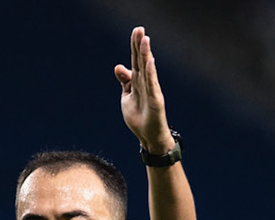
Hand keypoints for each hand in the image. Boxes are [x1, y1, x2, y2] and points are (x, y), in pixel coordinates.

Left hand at [116, 26, 169, 153]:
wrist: (148, 136)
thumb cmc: (139, 117)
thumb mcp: (127, 96)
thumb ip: (124, 81)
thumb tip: (118, 66)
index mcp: (138, 82)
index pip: (136, 60)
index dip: (135, 46)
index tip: (136, 31)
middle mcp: (146, 83)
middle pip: (142, 61)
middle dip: (140, 45)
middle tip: (139, 29)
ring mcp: (152, 91)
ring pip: (148, 70)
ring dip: (146, 55)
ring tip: (145, 40)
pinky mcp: (155, 101)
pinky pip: (152, 85)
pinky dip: (151, 73)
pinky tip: (150, 62)